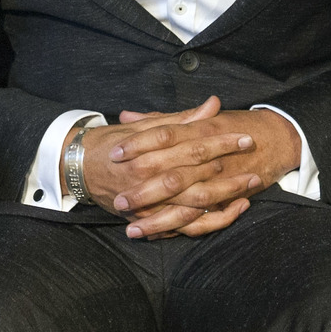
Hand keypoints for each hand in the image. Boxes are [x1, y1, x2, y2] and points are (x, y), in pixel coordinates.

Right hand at [67, 98, 264, 238]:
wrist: (76, 169)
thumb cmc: (111, 143)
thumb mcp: (144, 127)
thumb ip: (182, 119)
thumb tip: (212, 104)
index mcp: (149, 152)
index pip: (192, 145)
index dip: (221, 142)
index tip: (244, 137)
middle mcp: (148, 179)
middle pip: (196, 175)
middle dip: (229, 170)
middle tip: (254, 163)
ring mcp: (147, 203)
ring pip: (193, 204)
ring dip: (224, 197)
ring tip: (249, 189)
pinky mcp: (146, 221)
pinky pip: (182, 227)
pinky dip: (207, 221)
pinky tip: (228, 211)